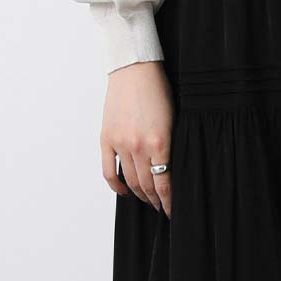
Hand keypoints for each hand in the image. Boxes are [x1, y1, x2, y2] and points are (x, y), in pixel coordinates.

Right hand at [102, 60, 173, 215]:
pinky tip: (125, 191)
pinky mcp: (107, 138)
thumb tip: (171, 169)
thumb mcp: (174, 120)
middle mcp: (139, 147)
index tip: (173, 210)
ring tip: (149, 201)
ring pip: (130, 181)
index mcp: (160, 143)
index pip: (165, 183)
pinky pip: (109, 170)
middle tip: (163, 207)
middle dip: (156, 200)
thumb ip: (170, 146)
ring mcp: (120, 144)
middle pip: (147, 186)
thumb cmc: (158, 90)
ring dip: (140, 195)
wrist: (135, 69)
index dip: (169, 201)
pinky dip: (116, 185)